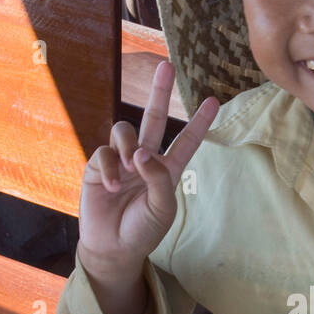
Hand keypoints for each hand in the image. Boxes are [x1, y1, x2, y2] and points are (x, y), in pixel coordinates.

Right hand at [77, 60, 218, 272]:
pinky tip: (114, 186)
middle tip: (166, 66)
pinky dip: (111, 166)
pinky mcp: (99, 166)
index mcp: (167, 170)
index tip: (214, 101)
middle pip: (153, 118)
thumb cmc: (142, 230)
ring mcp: (121, 160)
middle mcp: (145, 159)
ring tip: (132, 166)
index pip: (186, 141)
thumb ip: (159, 179)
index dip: (199, 123)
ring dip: (129, 145)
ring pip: (125, 130)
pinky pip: (105, 152)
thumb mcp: (162, 208)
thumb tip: (142, 152)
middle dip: (159, 92)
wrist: (113, 247)